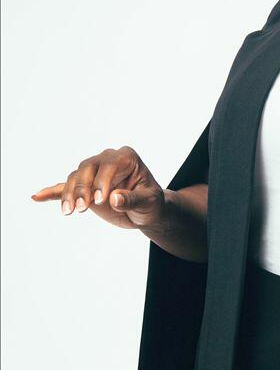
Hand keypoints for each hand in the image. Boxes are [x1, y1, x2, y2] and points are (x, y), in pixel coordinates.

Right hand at [30, 145, 166, 230]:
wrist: (148, 212)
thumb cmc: (152, 203)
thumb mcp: (149, 202)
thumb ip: (133, 200)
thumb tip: (115, 199)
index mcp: (125, 157)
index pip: (109, 165)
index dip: (103, 182)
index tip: (101, 201)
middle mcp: (106, 160)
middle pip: (86, 169)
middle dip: (81, 188)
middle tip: (80, 209)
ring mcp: (93, 173)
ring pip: (75, 178)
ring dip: (69, 195)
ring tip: (69, 212)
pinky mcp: (84, 188)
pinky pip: (65, 187)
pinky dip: (52, 192)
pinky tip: (37, 197)